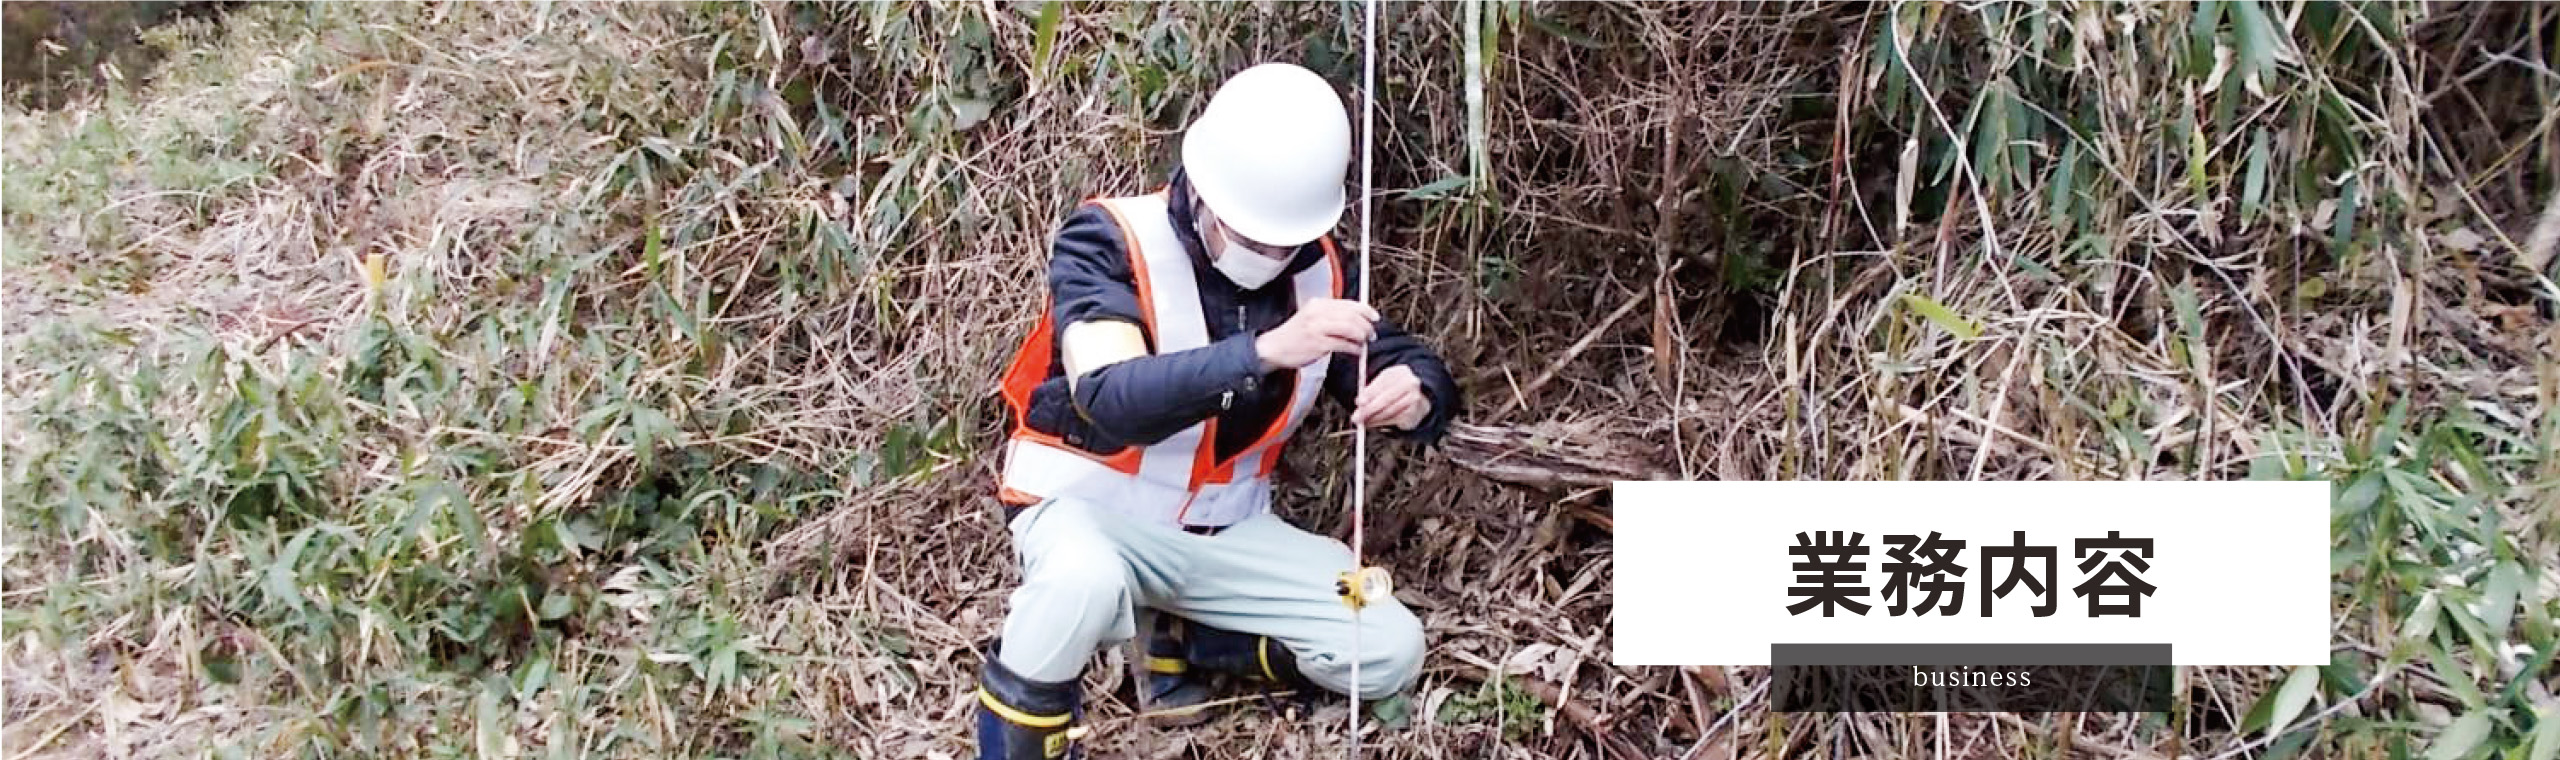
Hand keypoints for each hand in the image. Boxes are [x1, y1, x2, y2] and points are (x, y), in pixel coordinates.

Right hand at [1255, 298, 1378, 370]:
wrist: (1274, 348)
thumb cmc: (1295, 335)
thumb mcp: (1312, 317)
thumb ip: (1332, 315)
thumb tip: (1357, 319)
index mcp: (1318, 304)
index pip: (1349, 303)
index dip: (1366, 310)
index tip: (1375, 318)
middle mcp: (1318, 313)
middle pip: (1352, 315)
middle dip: (1366, 325)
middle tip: (1371, 334)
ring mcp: (1317, 328)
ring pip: (1350, 328)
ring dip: (1362, 336)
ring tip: (1364, 342)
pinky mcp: (1318, 343)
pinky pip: (1344, 344)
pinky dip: (1354, 348)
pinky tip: (1356, 351)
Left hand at [1352, 365, 1430, 430]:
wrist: (1420, 394)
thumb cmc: (1395, 388)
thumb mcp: (1384, 383)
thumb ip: (1371, 390)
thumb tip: (1359, 402)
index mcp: (1400, 372)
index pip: (1383, 382)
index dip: (1370, 393)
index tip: (1359, 402)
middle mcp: (1410, 384)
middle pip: (1387, 398)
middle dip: (1369, 409)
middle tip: (1357, 417)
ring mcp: (1414, 398)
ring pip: (1390, 411)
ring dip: (1374, 418)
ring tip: (1363, 421)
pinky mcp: (1414, 412)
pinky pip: (1394, 419)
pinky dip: (1381, 422)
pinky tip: (1372, 423)